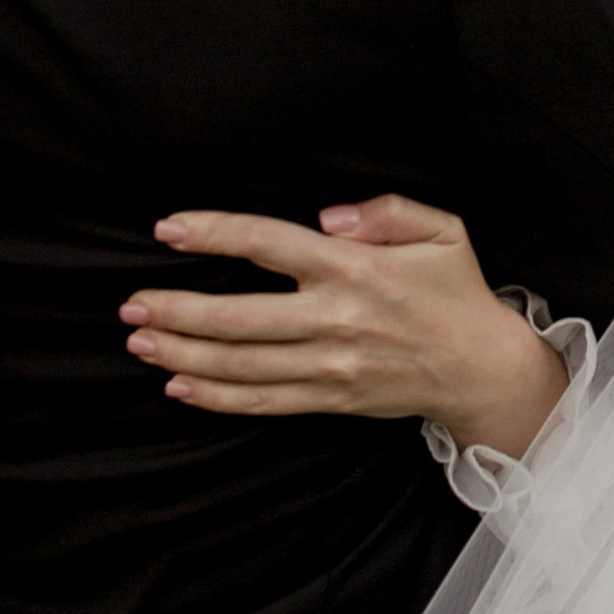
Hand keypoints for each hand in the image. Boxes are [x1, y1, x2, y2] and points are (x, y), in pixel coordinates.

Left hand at [122, 199, 570, 455]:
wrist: (483, 369)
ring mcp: (331, 365)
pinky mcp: (331, 398)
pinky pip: (263, 402)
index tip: (168, 229)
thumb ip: (388, 211)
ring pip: (242, 365)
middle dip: (176, 311)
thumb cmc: (455, 292)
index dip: (214, 234)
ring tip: (139, 343)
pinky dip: (216, 398)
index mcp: (356, 268)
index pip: (269, 244)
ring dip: (182, 355)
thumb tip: (328, 217)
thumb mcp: (443, 232)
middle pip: (238, 318)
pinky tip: (179, 386)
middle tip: (131, 305)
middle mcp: (337, 319)